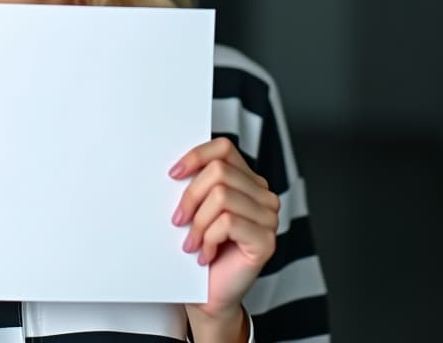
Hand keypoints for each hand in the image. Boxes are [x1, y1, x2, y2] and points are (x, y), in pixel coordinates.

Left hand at [169, 137, 279, 324]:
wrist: (208, 294)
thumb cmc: (201, 250)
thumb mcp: (196, 209)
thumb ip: (196, 184)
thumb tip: (175, 168)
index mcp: (247, 181)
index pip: (224, 148)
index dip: (196, 156)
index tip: (173, 174)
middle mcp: (263, 196)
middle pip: (219, 172)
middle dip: (190, 196)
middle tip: (178, 220)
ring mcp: (269, 218)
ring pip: (222, 196)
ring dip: (198, 223)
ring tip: (192, 242)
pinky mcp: (267, 241)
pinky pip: (228, 223)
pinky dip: (209, 238)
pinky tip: (205, 253)